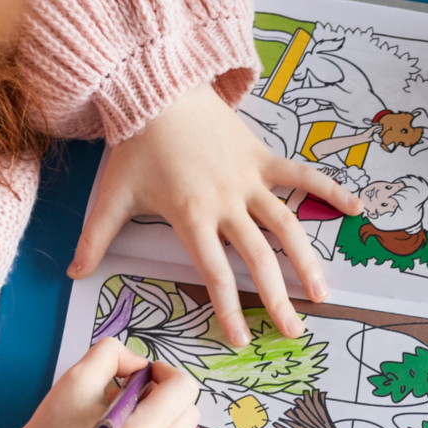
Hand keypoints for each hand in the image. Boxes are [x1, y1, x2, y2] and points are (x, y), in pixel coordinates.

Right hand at [0, 338, 197, 427]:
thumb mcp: (75, 379)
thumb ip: (112, 354)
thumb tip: (142, 364)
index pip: (185, 389)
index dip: (166, 372)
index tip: (143, 375)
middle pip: (190, 412)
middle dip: (167, 396)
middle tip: (132, 396)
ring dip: (163, 421)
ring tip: (125, 422)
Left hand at [68, 81, 363, 345]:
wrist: (156, 88)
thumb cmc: (134, 145)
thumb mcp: (111, 196)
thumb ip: (94, 239)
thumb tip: (72, 274)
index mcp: (192, 216)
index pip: (215, 273)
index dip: (230, 309)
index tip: (242, 339)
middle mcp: (227, 202)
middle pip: (258, 259)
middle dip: (277, 299)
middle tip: (294, 332)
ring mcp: (249, 179)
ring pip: (286, 226)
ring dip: (307, 261)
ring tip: (323, 293)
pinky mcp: (262, 157)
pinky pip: (301, 176)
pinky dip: (329, 190)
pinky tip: (355, 209)